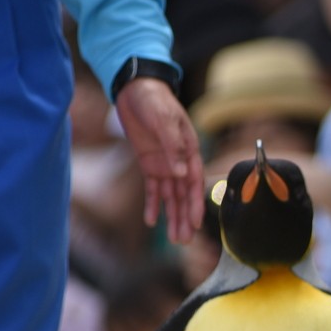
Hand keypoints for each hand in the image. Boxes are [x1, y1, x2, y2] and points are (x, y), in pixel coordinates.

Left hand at [115, 77, 203, 244]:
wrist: (136, 89)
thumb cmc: (154, 100)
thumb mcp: (163, 120)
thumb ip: (172, 146)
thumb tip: (179, 173)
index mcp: (189, 150)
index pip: (193, 182)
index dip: (194, 204)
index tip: (195, 223)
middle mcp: (179, 161)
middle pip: (183, 195)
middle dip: (184, 218)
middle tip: (184, 241)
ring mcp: (164, 164)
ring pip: (170, 197)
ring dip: (172, 217)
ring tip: (174, 239)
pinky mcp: (149, 164)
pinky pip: (152, 189)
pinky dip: (152, 205)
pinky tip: (151, 221)